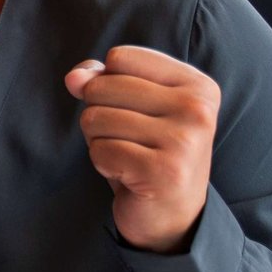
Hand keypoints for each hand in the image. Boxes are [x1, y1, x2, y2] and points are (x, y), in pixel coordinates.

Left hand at [65, 45, 219, 252]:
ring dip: (100, 141)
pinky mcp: (164, 172)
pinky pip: (100, 150)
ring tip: (130, 157)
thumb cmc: (147, 152)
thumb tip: (74, 78)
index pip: (121, 57)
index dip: (108, 84)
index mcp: (196, 85)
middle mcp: (197, 108)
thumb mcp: (129, 107)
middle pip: (102, 86)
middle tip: (130, 140)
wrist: (171, 214)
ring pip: (95, 118)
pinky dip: (103, 164)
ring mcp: (185, 140)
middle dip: (99, 115)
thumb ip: (100, 80)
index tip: (135, 111)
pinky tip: (129, 175)